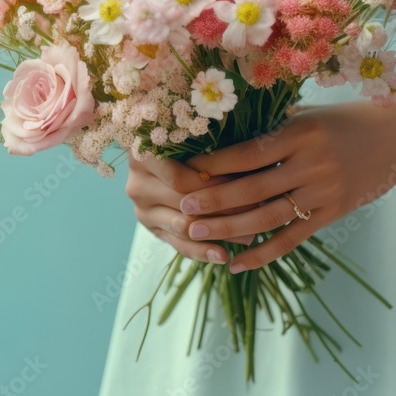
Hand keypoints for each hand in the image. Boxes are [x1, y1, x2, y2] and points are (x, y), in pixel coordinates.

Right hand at [125, 154, 257, 264]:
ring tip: (249, 236)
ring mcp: (141, 210)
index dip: (217, 184)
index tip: (250, 186)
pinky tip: (223, 256)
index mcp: (143, 156)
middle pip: (183, 204)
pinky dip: (202, 251)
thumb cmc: (192, 141)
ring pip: (182, 227)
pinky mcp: (151, 228)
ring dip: (218, 232)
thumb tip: (256, 167)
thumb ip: (217, 151)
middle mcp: (136, 185)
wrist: (164, 158)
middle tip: (258, 211)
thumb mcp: (201, 139)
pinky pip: (178, 245)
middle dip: (224, 209)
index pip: (182, 179)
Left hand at [183, 98, 395, 272]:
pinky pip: (292, 239)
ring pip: (268, 217)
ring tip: (197, 234)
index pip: (248, 152)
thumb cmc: (347, 118)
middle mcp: (311, 164)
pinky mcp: (334, 213)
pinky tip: (236, 264)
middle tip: (183, 207)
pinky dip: (262, 253)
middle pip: (253, 188)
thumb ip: (271, 126)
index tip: (185, 169)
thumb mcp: (309, 113)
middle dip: (214, 200)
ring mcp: (324, 191)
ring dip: (229, 228)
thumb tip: (221, 135)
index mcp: (301, 132)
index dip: (214, 163)